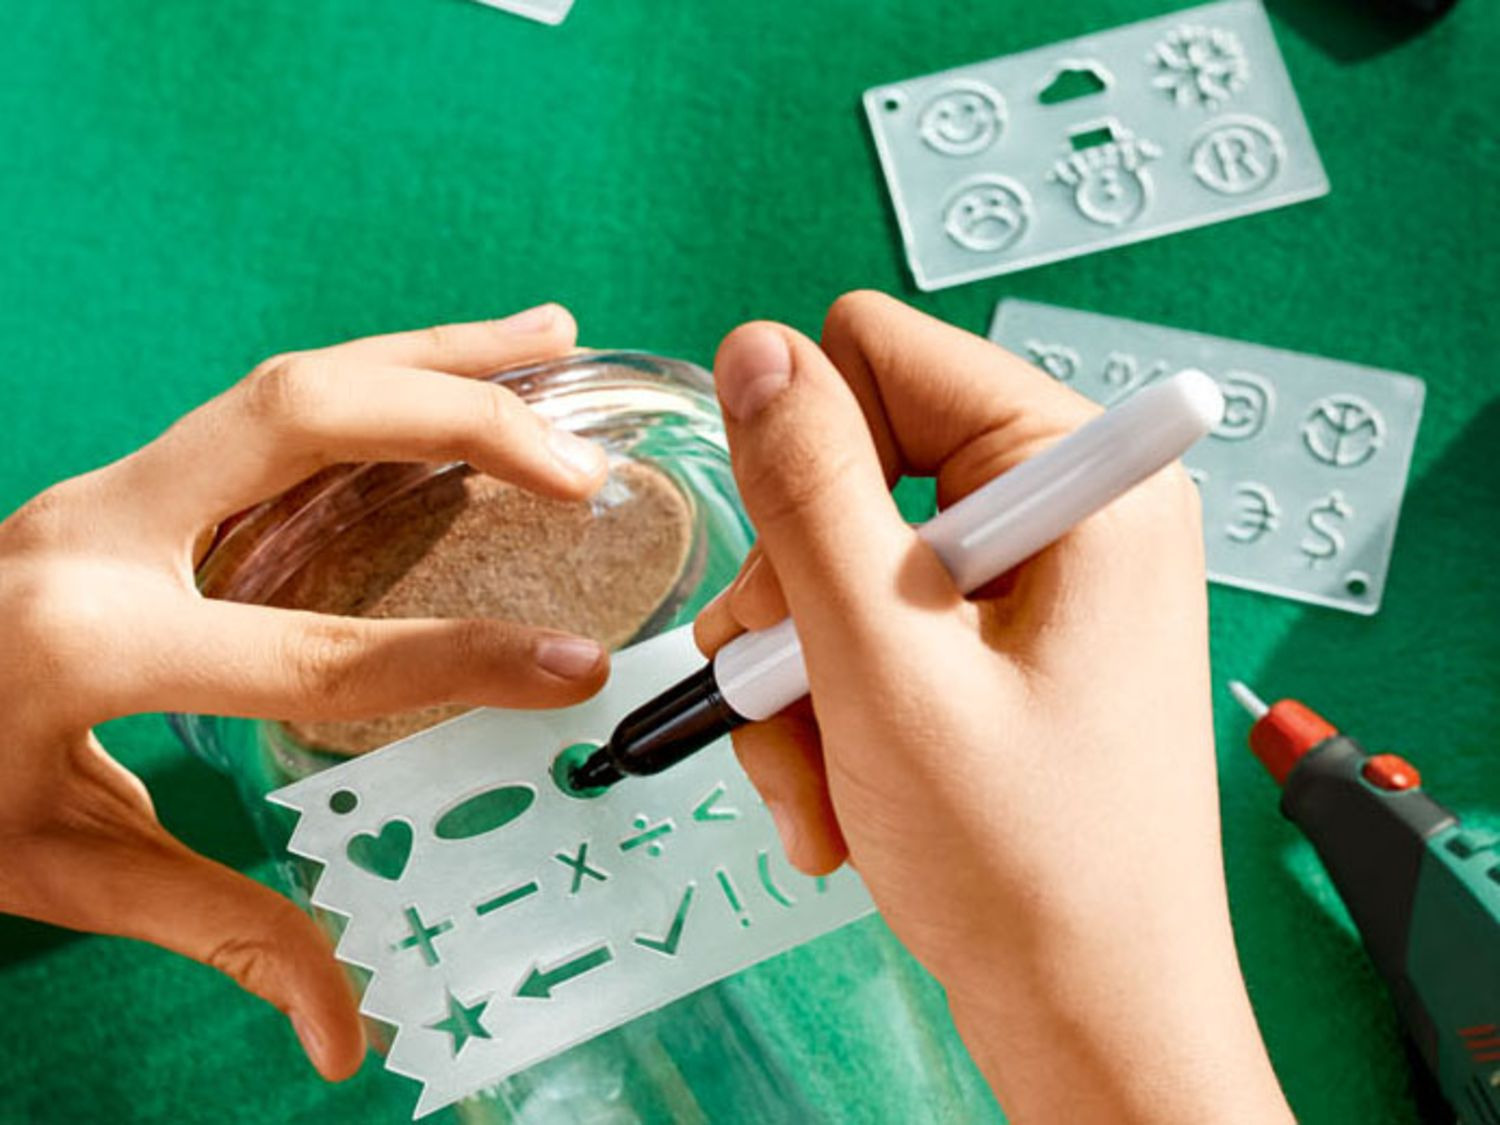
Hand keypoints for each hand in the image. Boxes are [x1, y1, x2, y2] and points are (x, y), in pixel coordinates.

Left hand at [0, 304, 610, 1079]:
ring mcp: (109, 483)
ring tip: (548, 341)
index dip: (461, 660)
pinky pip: (271, 405)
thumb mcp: (62, 871)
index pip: (318, 651)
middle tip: (579, 457)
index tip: (575, 667)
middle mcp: (99, 527)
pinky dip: (378, 378)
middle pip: (302, 420)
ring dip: (428, 355)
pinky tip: (450, 378)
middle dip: (458, 418)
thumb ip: (221, 932)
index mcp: (88, 643)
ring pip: (287, 379)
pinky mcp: (127, 475)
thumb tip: (349, 1038)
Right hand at [696, 293, 1289, 1123]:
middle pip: (850, 470)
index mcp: (1082, 477)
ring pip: (839, 568)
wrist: (1089, 1020)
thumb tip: (757, 351)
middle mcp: (1066, 512)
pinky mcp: (1002, 647)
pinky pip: (870, 635)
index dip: (810, 455)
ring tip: (826, 782)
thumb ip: (808, 491)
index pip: (882, 353)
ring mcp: (1034, 585)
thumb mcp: (882, 663)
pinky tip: (844, 799)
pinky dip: (834, 714)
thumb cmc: (1027, 865)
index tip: (807, 586)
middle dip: (798, 602)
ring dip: (801, 682)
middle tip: (803, 703)